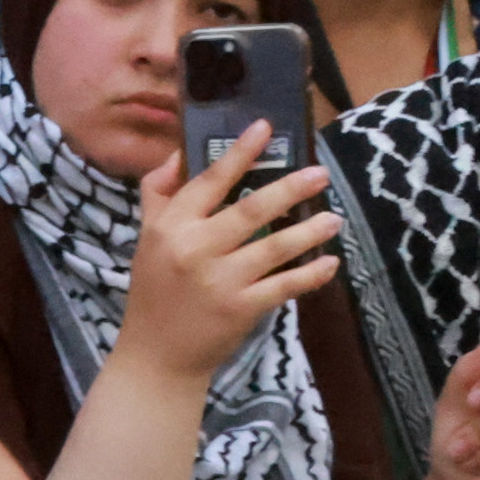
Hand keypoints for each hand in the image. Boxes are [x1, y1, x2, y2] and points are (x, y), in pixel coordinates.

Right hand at [112, 130, 337, 386]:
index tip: (265, 128)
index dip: (239, 153)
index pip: (208, 180)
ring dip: (309, 231)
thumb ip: (159, 193)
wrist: (158, 352)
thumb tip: (178, 153)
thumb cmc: (154, 287)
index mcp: (171, 225)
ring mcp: (221, 280)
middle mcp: (195, 247)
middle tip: (320, 173)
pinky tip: (330, 263)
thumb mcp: (146, 236)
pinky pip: (285, 286)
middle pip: (251, 210)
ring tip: (334, 218)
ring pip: (275, 247)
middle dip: (290, 189)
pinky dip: (311, 274)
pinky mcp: (242, 308)